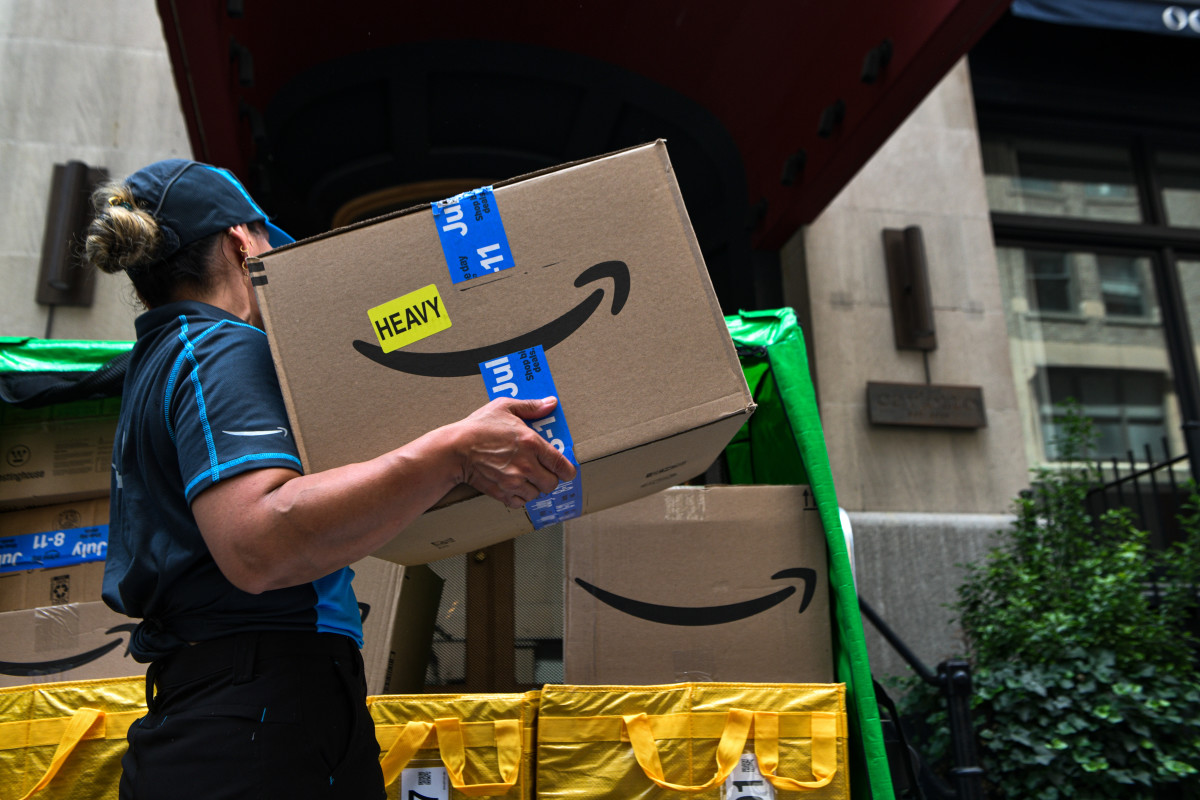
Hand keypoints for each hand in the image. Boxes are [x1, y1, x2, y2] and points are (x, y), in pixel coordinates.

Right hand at [454, 397, 576, 508]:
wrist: (454, 449)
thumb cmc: (477, 428)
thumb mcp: (505, 407)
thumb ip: (531, 407)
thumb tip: (551, 403)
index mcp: (532, 443)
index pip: (562, 464)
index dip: (568, 470)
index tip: (567, 470)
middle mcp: (526, 465)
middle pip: (552, 483)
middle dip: (550, 478)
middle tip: (543, 472)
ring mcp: (514, 481)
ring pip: (536, 494)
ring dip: (534, 488)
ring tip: (525, 477)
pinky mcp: (502, 492)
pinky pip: (520, 503)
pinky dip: (520, 497)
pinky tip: (514, 486)